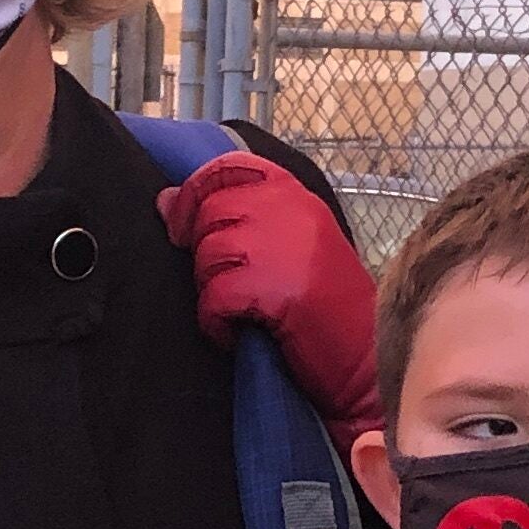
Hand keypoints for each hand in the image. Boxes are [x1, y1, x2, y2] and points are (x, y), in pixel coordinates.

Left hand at [156, 151, 380, 429]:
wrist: (363, 361)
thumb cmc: (322, 308)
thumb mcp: (287, 248)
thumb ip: (231, 219)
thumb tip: (164, 199)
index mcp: (295, 195)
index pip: (228, 167)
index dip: (194, 193)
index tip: (183, 227)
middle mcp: (291, 211)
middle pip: (210, 213)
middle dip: (204, 255)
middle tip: (228, 287)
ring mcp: (286, 247)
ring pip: (209, 254)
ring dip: (212, 290)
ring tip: (240, 312)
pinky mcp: (278, 289)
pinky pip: (216, 296)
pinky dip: (216, 322)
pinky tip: (236, 334)